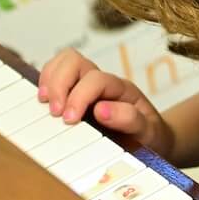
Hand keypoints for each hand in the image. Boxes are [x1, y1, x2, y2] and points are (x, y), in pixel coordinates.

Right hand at [36, 48, 170, 154]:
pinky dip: (46, 81)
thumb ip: (130, 120)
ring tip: (44, 103)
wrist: (155, 138)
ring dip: (50, 79)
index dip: (79, 96)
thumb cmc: (150, 135)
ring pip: (64, 61)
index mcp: (121, 89)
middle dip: (59, 84)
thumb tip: (101, 110)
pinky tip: (43, 100)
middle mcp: (103, 81)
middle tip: (55, 112)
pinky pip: (57, 73)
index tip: (69, 119)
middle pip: (75, 61)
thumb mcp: (148, 132)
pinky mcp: (75, 90)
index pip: (95, 79)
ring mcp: (87, 83)